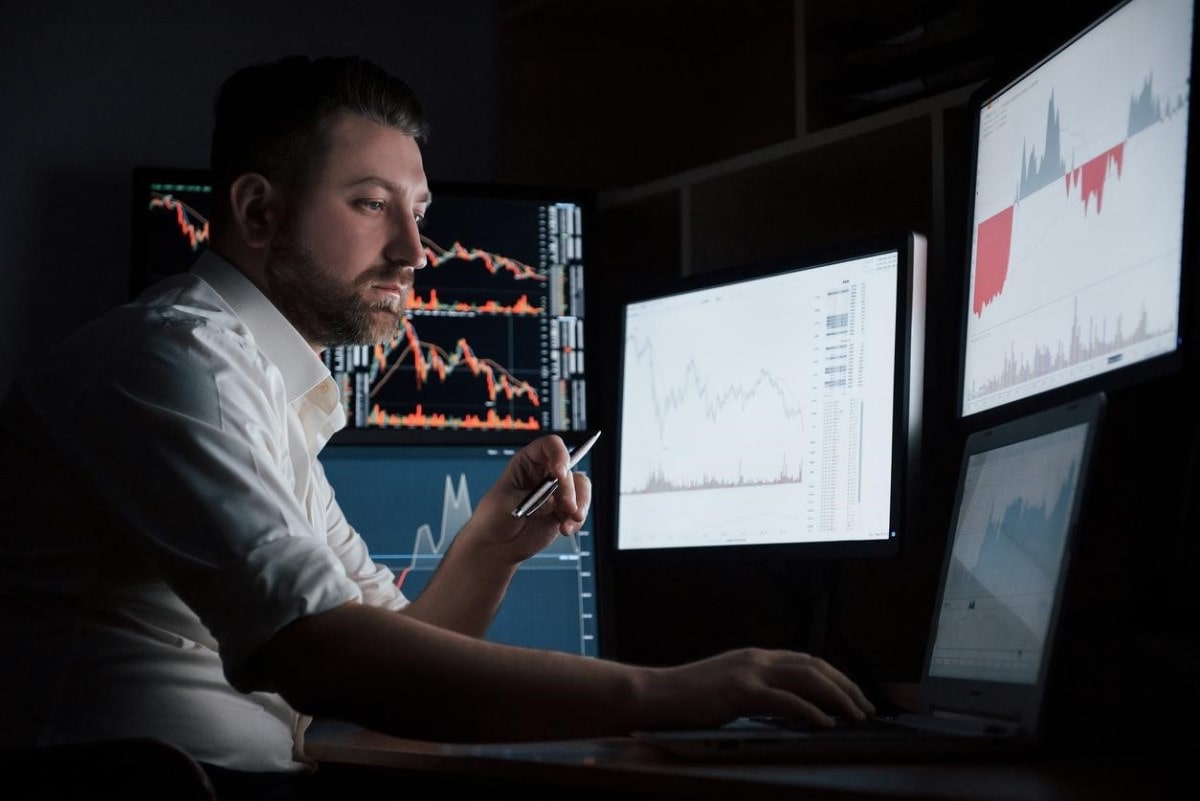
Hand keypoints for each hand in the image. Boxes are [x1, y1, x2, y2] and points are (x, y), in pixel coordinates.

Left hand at [467, 435, 591, 563]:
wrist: (497, 545)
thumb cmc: (493, 517)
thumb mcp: (505, 504)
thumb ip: (531, 499)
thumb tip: (552, 501)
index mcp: (527, 462)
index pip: (549, 446)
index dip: (559, 455)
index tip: (560, 473)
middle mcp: (545, 473)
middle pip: (568, 469)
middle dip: (570, 489)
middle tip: (567, 507)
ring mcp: (556, 491)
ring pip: (581, 486)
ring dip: (580, 504)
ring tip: (570, 521)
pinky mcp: (564, 510)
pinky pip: (580, 508)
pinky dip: (576, 520)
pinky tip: (565, 529)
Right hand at [645, 647, 875, 729]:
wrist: (656, 695)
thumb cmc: (687, 698)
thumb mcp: (727, 685)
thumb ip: (755, 688)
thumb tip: (785, 705)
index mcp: (755, 657)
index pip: (807, 660)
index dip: (835, 676)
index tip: (853, 695)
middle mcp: (757, 658)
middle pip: (815, 666)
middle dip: (846, 686)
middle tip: (866, 707)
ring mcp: (749, 672)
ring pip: (808, 679)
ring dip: (838, 698)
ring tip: (855, 716)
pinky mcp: (741, 692)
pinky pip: (787, 700)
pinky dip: (811, 711)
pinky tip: (825, 723)